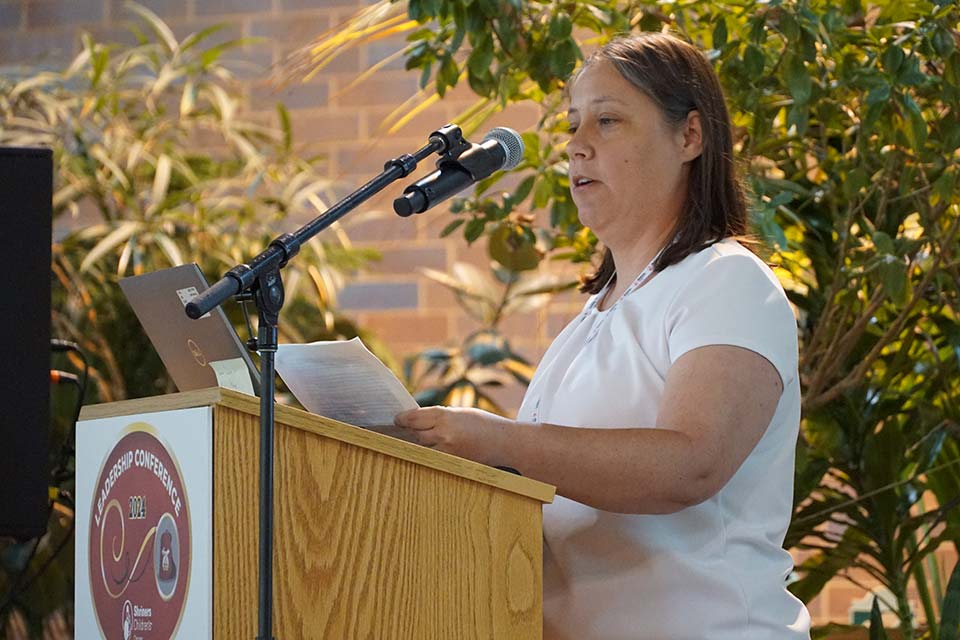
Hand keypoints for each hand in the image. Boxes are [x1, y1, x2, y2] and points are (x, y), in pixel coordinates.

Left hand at [394, 406, 513, 465]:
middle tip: (402, 432)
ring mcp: (448, 452)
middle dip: (410, 433)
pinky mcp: (452, 465)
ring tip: (417, 443)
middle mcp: (444, 434)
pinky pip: (434, 460)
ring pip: (423, 449)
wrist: (506, 443)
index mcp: (446, 416)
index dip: (403, 419)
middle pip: (416, 434)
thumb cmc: (485, 425)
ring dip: (419, 446)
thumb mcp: (462, 413)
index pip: (414, 418)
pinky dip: (430, 457)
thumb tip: (417, 421)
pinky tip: (431, 454)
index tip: (397, 420)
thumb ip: (440, 417)